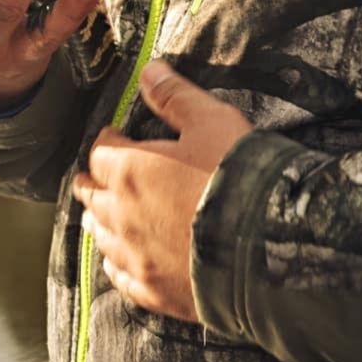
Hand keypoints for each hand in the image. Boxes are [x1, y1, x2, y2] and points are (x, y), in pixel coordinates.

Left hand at [72, 60, 252, 321]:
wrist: (270, 247)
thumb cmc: (238, 177)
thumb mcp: (211, 121)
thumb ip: (175, 96)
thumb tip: (149, 70)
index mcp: (129, 171)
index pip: (100, 153)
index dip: (107, 142)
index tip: (115, 136)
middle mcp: (122, 215)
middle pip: (91, 196)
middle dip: (95, 181)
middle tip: (102, 174)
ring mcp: (136, 257)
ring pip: (100, 237)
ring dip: (100, 221)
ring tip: (102, 215)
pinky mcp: (154, 290)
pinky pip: (121, 278)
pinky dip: (117, 264)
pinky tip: (121, 261)